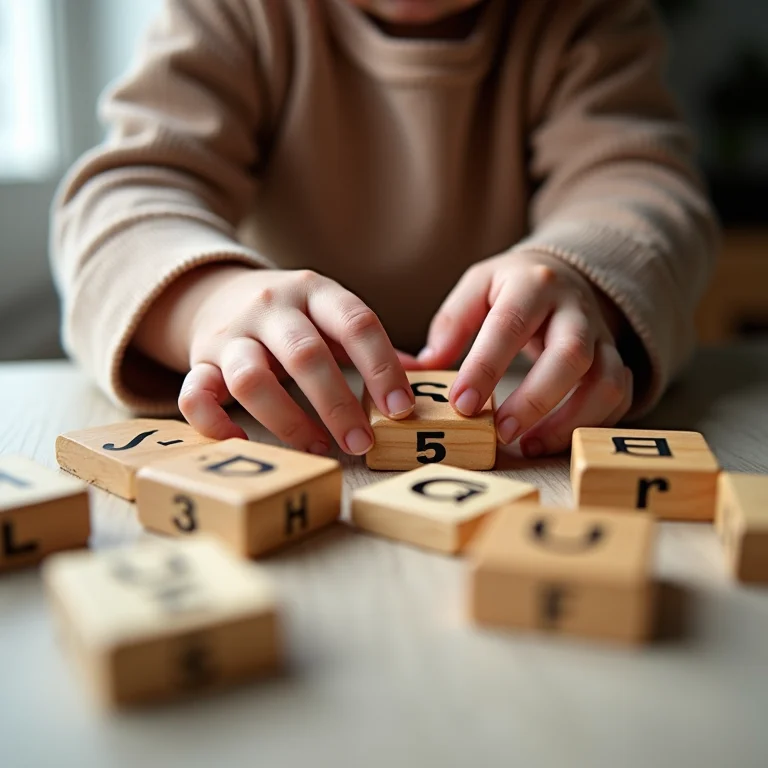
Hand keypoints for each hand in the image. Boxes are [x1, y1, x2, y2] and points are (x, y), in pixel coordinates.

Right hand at [175, 266, 414, 454]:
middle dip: (337, 404)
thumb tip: (425, 373)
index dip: (382, 366)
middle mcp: (270, 308)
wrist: (216, 294)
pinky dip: (214, 425)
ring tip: (319, 448)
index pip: (356, 322)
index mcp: (315, 292)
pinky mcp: (199, 362)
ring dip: (287, 422)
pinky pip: (193, 395)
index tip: (401, 409)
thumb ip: (370, 343)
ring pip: (250, 379)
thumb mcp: (331, 314)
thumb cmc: (291, 316)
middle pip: (304, 355)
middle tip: (362, 443)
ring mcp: (230, 335)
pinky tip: (242, 441)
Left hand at [418, 252, 632, 456]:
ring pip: (604, 380)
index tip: (462, 404)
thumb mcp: (478, 288)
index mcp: (532, 285)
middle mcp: (574, 309)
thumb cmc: (511, 288)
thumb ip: (450, 326)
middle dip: (535, 400)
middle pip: (569, 356)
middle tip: (500, 433)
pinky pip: (618, 396)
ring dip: (570, 420)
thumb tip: (416, 369)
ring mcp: (601, 335)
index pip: (509, 326)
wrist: (565, 274)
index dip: (485, 368)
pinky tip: (554, 439)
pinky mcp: (616, 359)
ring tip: (530, 446)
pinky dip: (591, 423)